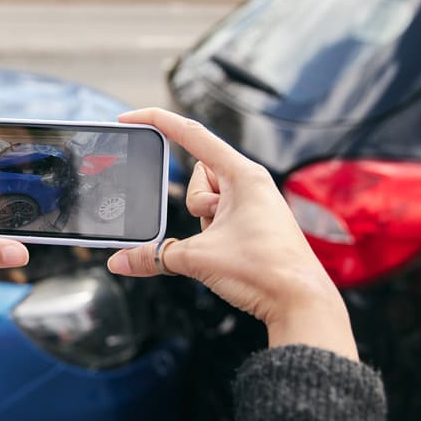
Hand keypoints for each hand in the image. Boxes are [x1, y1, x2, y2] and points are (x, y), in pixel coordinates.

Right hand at [106, 108, 357, 360]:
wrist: (301, 302)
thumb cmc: (265, 270)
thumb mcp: (197, 259)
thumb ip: (153, 256)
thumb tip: (119, 262)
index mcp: (242, 174)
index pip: (191, 134)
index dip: (157, 121)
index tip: (130, 119)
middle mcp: (250, 182)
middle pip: (198, 175)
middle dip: (194, 204)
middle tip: (212, 228)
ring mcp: (253, 202)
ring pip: (207, 200)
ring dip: (205, 222)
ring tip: (227, 245)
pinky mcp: (254, 222)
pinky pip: (219, 217)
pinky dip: (213, 233)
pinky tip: (229, 253)